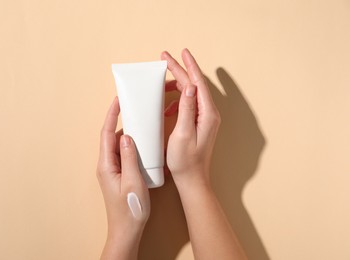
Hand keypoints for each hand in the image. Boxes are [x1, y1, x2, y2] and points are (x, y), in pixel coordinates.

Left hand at [97, 97, 149, 259]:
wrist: (127, 230)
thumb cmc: (130, 209)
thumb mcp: (133, 181)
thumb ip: (129, 158)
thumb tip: (127, 136)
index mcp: (106, 165)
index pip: (106, 134)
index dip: (111, 116)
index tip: (118, 100)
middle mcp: (106, 165)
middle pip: (112, 137)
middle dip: (121, 121)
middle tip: (134, 108)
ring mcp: (112, 170)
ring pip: (119, 146)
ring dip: (129, 135)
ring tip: (142, 126)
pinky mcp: (119, 174)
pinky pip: (124, 155)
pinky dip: (133, 147)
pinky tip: (144, 146)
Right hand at [162, 50, 245, 258]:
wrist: (192, 179)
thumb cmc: (185, 161)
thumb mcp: (183, 134)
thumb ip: (187, 109)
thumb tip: (191, 87)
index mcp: (207, 114)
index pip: (198, 83)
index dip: (188, 66)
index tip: (180, 52)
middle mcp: (209, 113)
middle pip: (194, 85)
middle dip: (180, 70)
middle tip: (166, 58)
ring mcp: (204, 118)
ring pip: (191, 93)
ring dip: (177, 85)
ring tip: (161, 82)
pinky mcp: (198, 123)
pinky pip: (188, 104)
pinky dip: (176, 101)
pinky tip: (166, 107)